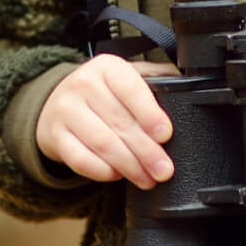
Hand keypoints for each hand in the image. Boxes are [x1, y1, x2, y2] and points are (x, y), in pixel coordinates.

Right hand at [36, 55, 179, 189]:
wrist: (57, 103)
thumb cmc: (104, 93)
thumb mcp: (128, 78)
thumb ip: (157, 80)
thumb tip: (191, 89)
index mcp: (107, 67)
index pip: (130, 89)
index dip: (149, 113)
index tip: (166, 134)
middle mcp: (82, 84)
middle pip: (119, 122)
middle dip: (146, 151)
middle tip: (164, 170)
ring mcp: (65, 110)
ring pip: (102, 143)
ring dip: (129, 166)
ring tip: (147, 179)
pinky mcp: (55, 136)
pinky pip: (80, 159)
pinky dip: (102, 171)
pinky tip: (118, 175)